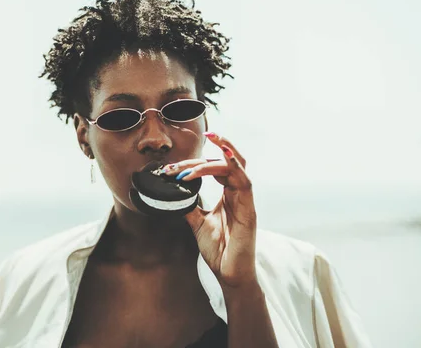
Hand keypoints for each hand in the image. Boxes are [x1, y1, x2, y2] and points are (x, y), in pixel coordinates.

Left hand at [163, 132, 256, 287]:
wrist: (229, 273)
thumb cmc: (219, 249)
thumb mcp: (197, 223)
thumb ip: (189, 206)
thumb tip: (173, 192)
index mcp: (227, 195)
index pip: (215, 167)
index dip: (195, 162)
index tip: (171, 168)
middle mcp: (237, 193)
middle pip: (224, 162)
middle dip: (200, 156)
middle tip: (175, 164)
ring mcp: (245, 200)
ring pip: (234, 166)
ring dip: (216, 156)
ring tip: (201, 148)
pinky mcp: (249, 209)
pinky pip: (244, 181)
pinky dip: (234, 166)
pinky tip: (223, 156)